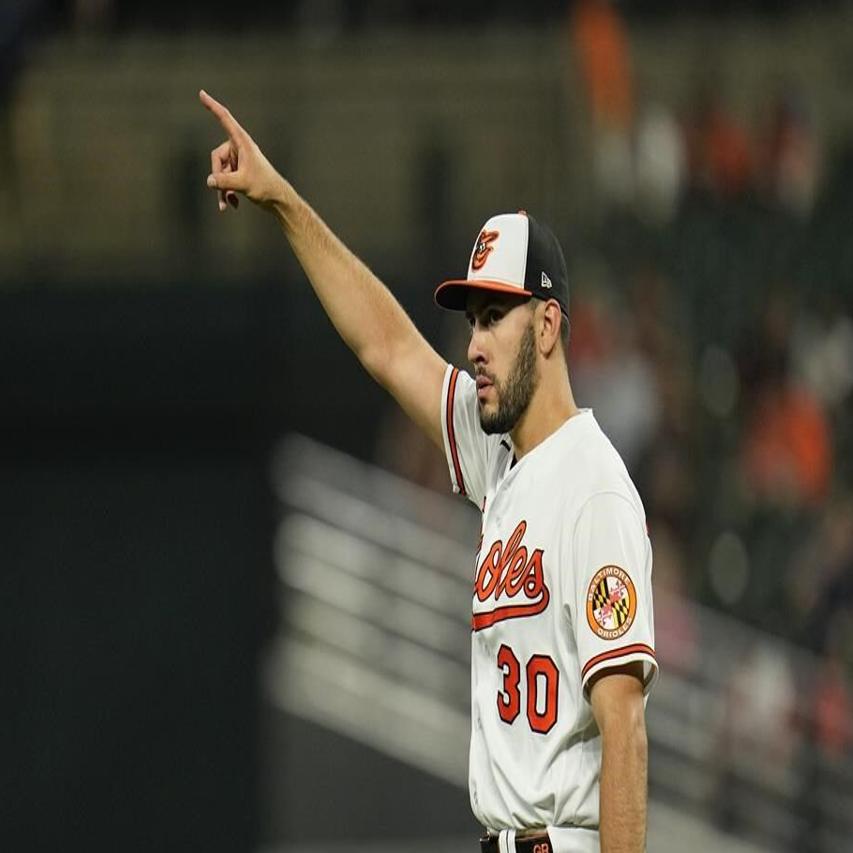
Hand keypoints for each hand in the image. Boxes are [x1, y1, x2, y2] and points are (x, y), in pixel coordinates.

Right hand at [199, 89, 287, 211]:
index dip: (213, 107)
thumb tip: (209, 181)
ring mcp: (239, 161)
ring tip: (226, 205)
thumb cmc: (266, 187)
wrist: (279, 201)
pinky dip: (226, 193)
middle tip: (224, 192)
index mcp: (243, 143)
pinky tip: (231, 206)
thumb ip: (223, 182)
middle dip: (218, 176)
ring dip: (222, 189)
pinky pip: (225, 180)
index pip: (225, 120)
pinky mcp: (240, 173)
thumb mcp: (242, 183)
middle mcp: (240, 149)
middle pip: (217, 157)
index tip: (202, 93)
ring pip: (220, 172)